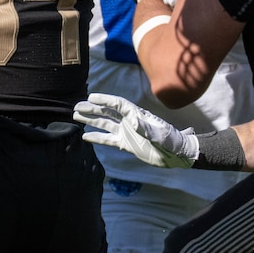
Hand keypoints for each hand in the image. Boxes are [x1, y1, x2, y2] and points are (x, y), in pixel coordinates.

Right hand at [74, 93, 197, 167]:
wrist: (177, 154)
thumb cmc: (172, 142)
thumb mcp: (161, 135)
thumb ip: (147, 129)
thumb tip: (132, 121)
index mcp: (138, 115)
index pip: (118, 104)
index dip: (105, 100)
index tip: (91, 97)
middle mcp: (130, 121)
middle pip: (108, 112)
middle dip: (93, 108)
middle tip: (77, 106)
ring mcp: (127, 132)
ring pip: (106, 124)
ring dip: (92, 120)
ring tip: (76, 116)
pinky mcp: (127, 144)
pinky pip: (108, 139)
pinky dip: (97, 137)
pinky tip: (86, 136)